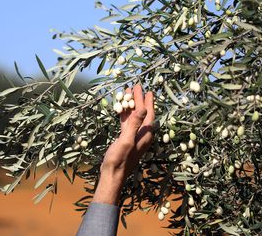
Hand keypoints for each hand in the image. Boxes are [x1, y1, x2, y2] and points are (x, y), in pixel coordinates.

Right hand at [93, 84, 154, 204]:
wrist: (112, 175)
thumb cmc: (119, 159)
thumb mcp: (127, 140)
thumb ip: (135, 124)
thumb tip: (143, 109)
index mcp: (145, 135)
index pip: (149, 114)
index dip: (148, 101)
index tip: (147, 90)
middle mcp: (142, 135)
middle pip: (142, 113)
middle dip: (139, 100)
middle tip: (136, 87)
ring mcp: (134, 137)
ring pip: (134, 117)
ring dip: (132, 105)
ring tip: (128, 93)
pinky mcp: (126, 139)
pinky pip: (127, 123)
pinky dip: (125, 114)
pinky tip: (122, 108)